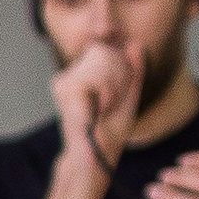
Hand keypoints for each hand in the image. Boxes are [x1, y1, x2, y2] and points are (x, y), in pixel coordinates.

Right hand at [51, 38, 139, 177]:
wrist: (97, 155)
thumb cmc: (111, 131)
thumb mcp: (130, 93)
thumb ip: (134, 68)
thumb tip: (133, 43)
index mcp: (84, 72)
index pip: (105, 44)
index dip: (114, 49)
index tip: (113, 71)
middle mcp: (71, 73)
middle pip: (104, 49)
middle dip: (119, 73)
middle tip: (111, 103)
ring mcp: (64, 79)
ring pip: (101, 56)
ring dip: (114, 85)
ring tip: (105, 108)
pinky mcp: (64, 88)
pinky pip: (98, 75)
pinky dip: (107, 93)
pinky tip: (99, 110)